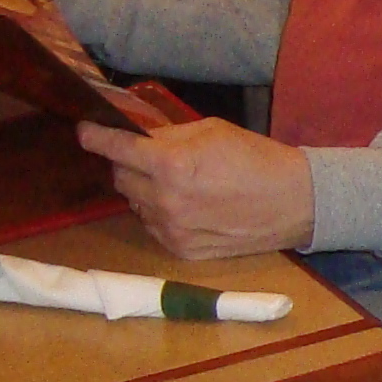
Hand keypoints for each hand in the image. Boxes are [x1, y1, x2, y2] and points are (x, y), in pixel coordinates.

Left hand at [80, 119, 314, 258]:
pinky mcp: (182, 251)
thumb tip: (139, 139)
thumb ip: (169, 136)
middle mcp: (164, 201)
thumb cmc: (257, 158)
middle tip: (151, 157)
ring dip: (147, 190)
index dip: (95, 137)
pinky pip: (154, 226)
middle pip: (120, 178)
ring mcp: (172, 230)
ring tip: (180, 184)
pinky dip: (162, 213)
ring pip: (136, 204)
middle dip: (129, 164)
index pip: (116, 149)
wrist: (295, 202)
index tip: (85, 131)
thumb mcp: (212, 131)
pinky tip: (190, 205)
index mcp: (171, 165)